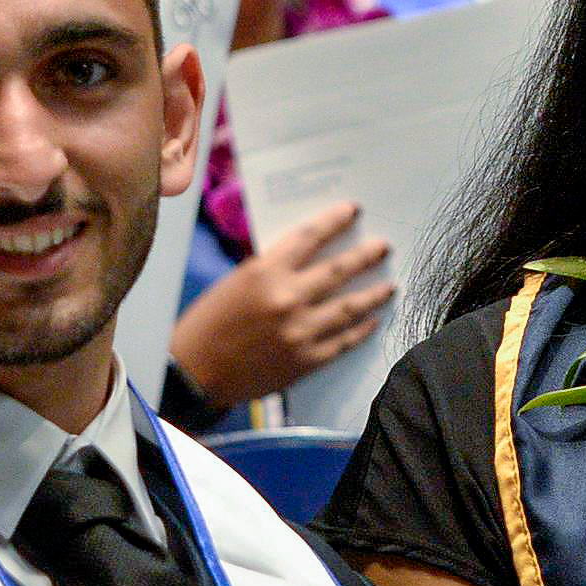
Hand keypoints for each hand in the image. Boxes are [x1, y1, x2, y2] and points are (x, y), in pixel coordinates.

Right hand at [168, 201, 394, 407]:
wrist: (196, 374)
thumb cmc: (209, 324)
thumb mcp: (236, 283)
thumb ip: (272, 270)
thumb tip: (308, 258)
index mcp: (264, 272)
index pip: (310, 236)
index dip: (334, 221)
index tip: (353, 211)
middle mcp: (287, 299)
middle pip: (340, 270)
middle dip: (366, 255)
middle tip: (383, 247)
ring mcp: (300, 332)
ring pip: (351, 307)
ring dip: (374, 294)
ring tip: (389, 285)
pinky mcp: (306, 361)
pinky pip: (344, 341)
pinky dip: (362, 329)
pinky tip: (373, 320)